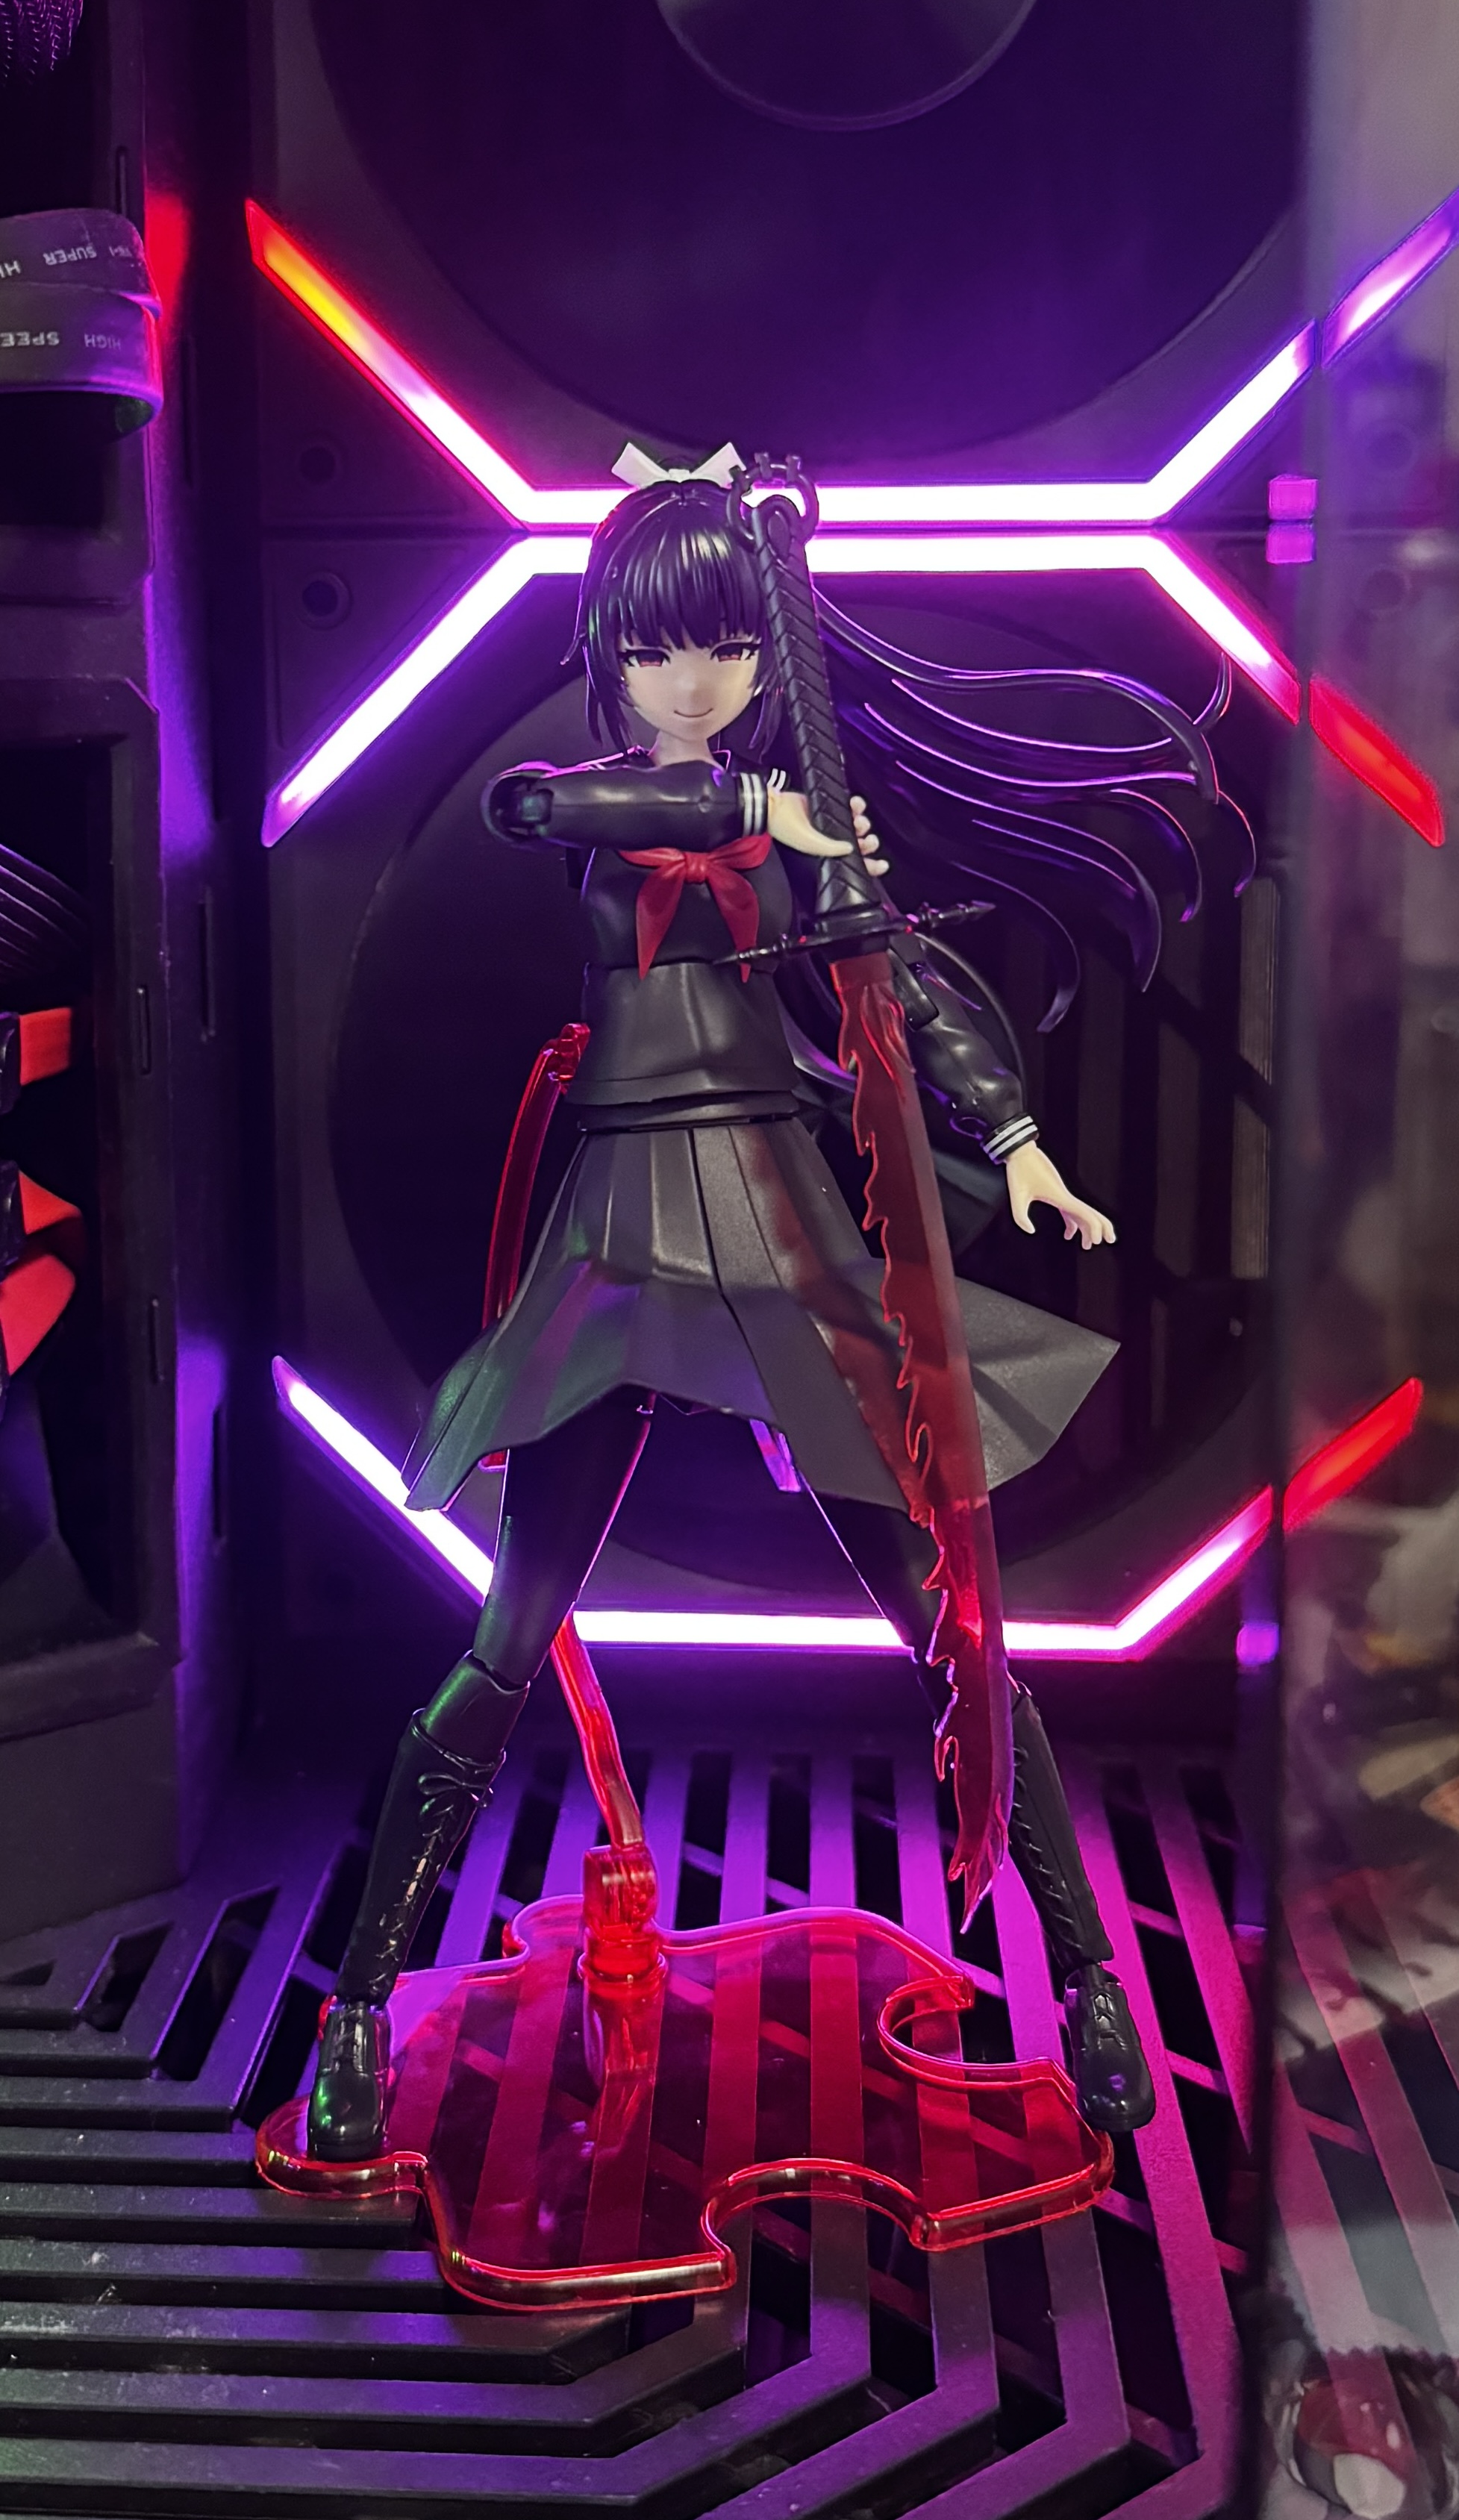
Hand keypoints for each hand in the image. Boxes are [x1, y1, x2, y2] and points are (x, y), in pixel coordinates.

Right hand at [767, 789, 888, 875]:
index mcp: (827, 855)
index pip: (853, 865)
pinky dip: (857, 805)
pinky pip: (850, 806)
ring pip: (857, 826)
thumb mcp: (810, 844)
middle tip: (869, 840)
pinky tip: (856, 804)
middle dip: (869, 843)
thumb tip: (851, 848)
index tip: (882, 864)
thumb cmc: (787, 829)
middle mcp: (831, 840)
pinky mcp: (830, 806)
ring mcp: (832, 823)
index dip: (869, 866)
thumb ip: (830, 848)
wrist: (775, 806)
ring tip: (860, 820)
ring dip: (863, 823)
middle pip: (860, 845)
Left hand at [1003, 1143, 1114, 1248]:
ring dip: (1086, 1228)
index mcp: (1061, 1197)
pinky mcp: (1057, 1193)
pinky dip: (1072, 1223)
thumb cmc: (1019, 1171)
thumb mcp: (1017, 1194)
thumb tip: (1031, 1231)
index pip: (1085, 1214)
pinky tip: (1068, 1234)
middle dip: (1099, 1228)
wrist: (1021, 1152)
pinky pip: (1070, 1210)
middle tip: (1099, 1244)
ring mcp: (1063, 1194)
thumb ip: (1021, 1217)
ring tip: (1087, 1244)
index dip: (1094, 1228)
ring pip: (1082, 1212)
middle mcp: (1066, 1196)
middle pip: (1090, 1213)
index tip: (1096, 1242)